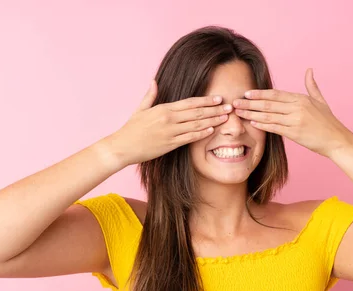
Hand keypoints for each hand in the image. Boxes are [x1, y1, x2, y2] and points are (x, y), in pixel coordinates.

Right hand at [108, 80, 231, 165]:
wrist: (122, 147)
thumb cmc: (131, 129)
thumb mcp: (140, 109)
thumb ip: (150, 95)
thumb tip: (154, 81)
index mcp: (163, 108)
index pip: (190, 102)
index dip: (206, 100)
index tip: (219, 98)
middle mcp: (169, 119)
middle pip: (197, 112)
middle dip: (215, 109)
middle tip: (230, 107)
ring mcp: (170, 132)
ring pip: (196, 124)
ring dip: (212, 121)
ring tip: (225, 118)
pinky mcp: (169, 144)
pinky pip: (189, 138)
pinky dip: (201, 133)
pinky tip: (212, 130)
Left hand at [232, 68, 352, 157]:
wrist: (336, 140)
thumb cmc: (328, 122)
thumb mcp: (320, 101)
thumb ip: (312, 86)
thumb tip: (309, 70)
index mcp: (301, 99)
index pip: (275, 94)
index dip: (259, 93)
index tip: (246, 93)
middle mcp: (297, 107)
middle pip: (268, 103)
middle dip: (249, 103)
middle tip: (235, 102)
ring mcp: (295, 120)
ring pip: (268, 115)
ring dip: (251, 113)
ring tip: (239, 112)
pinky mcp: (294, 133)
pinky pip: (274, 128)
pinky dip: (262, 125)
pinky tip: (252, 122)